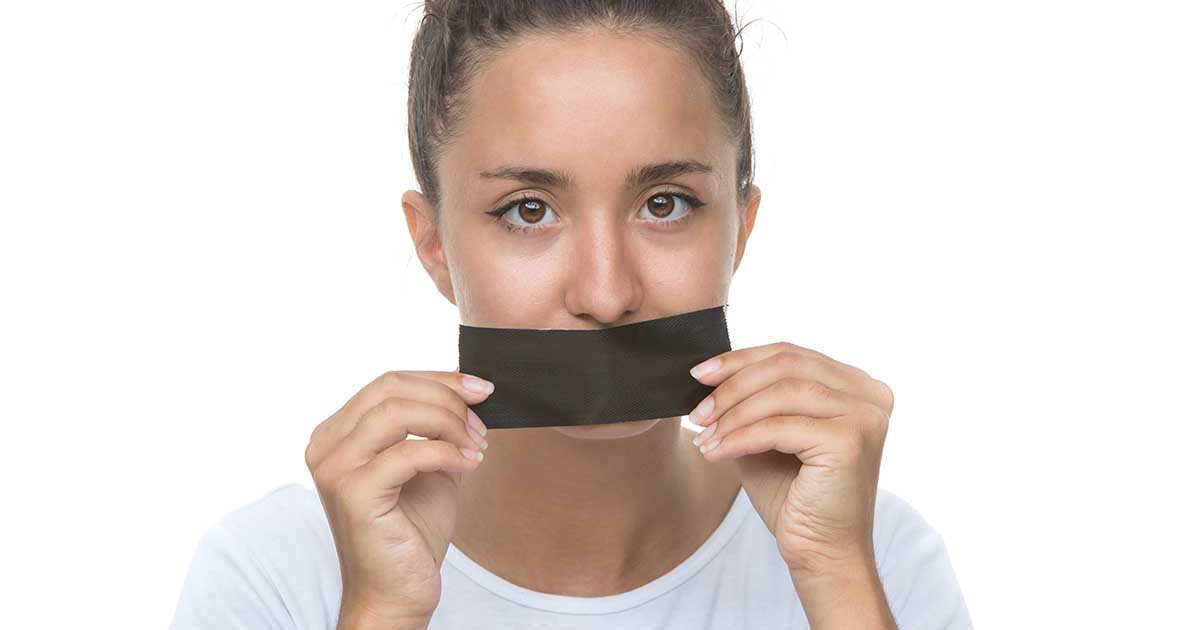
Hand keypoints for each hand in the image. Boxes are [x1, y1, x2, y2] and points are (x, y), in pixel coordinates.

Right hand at [305, 369, 492, 626]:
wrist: (397, 592)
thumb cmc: (411, 532)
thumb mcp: (427, 465)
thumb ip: (435, 428)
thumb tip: (469, 390)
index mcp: (338, 434)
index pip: (389, 383)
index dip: (440, 380)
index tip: (481, 389)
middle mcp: (327, 447)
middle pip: (390, 389)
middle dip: (446, 398)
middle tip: (481, 422)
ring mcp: (335, 469)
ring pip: (395, 413)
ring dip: (447, 423)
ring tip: (475, 446)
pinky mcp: (353, 494)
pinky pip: (407, 453)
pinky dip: (445, 452)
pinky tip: (468, 464)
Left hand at [687, 342, 893, 581]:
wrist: (821, 552)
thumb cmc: (794, 497)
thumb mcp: (766, 435)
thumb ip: (752, 400)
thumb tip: (709, 373)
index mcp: (856, 386)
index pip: (791, 354)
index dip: (740, 359)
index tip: (699, 374)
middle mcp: (869, 394)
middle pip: (786, 365)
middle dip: (732, 385)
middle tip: (697, 410)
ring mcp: (864, 415)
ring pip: (781, 392)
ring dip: (733, 413)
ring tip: (704, 435)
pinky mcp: (850, 440)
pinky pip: (779, 426)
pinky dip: (740, 437)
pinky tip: (715, 452)